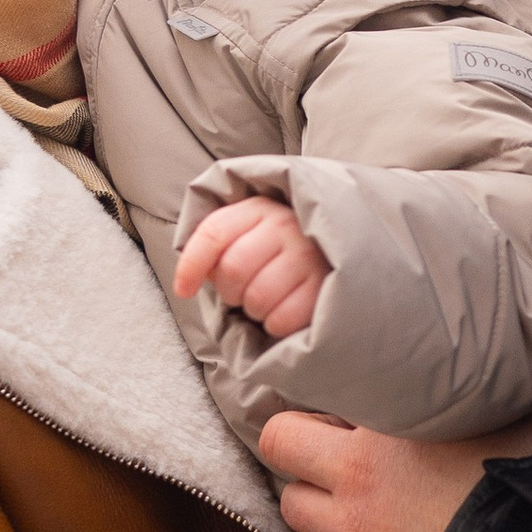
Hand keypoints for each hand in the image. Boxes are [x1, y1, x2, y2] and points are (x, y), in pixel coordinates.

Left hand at [174, 194, 330, 339]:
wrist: (348, 247)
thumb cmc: (283, 246)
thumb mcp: (250, 231)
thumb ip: (218, 244)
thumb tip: (190, 278)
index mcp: (260, 207)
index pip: (214, 233)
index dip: (191, 265)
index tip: (183, 290)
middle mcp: (286, 226)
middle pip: (233, 270)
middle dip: (229, 291)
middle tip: (242, 293)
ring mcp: (309, 256)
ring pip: (256, 298)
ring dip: (253, 309)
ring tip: (267, 300)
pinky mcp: (325, 287)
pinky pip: (281, 319)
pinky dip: (275, 324)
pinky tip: (284, 311)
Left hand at [257, 400, 531, 531]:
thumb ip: (516, 394)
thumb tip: (525, 377)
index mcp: (390, 425)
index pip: (318, 396)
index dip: (333, 406)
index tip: (351, 417)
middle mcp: (357, 477)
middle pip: (280, 447)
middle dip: (300, 449)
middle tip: (332, 458)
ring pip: (293, 509)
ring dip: (316, 507)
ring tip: (349, 510)